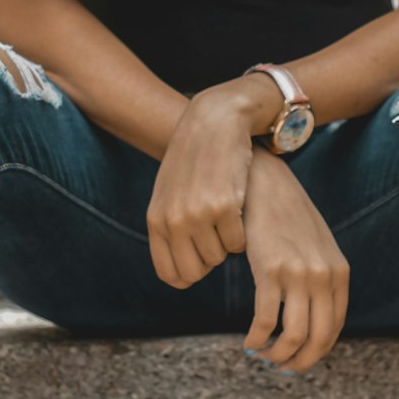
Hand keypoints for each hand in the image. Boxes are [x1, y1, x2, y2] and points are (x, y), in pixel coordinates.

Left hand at [146, 84, 257, 287]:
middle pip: (194, 272)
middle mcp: (174, 221)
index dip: (188, 275)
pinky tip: (238, 214)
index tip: (201, 264)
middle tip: (217, 240)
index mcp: (157, 220)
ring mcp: (198, 215)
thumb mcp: (170, 193)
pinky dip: (241, 236)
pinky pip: (237, 243)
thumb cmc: (194, 160)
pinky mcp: (224, 207)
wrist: (214, 123)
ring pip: (218, 257)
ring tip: (226, 219)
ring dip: (226, 246)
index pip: (169, 273)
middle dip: (209, 262)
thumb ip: (170, 228)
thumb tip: (182, 272)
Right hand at [241, 146, 349, 373]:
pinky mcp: (271, 270)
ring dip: (277, 355)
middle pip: (318, 339)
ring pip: (293, 336)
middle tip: (281, 367)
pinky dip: (257, 338)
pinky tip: (248, 341)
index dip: (316, 352)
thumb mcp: (315, 245)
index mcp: (339, 272)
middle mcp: (324, 276)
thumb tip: (312, 314)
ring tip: (262, 354)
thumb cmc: (286, 216)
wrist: (265, 183)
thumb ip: (321, 276)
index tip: (298, 360)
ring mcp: (299, 273)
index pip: (334, 328)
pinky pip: (266, 320)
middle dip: (299, 362)